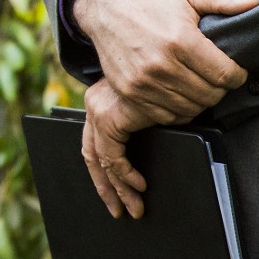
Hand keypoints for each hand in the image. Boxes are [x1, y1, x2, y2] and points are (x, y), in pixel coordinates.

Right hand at [71, 0, 256, 121]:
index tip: (238, 71)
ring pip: (190, 108)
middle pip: (209, 95)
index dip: (238, 76)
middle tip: (220, 78)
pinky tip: (183, 95)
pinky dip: (180, 110)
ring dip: (202, 101)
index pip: (224, 74)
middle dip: (222, 89)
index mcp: (181, 40)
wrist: (106, 9)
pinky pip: (166, 116)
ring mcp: (144, 83)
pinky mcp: (131, 93)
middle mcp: (162, 65)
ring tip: (202, 86)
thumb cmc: (150, 1)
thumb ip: (222, 0)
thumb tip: (253, 3)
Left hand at [81, 78, 150, 220]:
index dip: (105, 172)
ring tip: (134, 207)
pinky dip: (124, 174)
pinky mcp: (109, 117)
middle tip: (120, 210)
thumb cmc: (164, 69)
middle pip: (94, 156)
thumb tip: (158, 143)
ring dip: (118, 189)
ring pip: (102, 161)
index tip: (118, 193)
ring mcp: (98, 111)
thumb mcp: (153, 100)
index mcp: (102, 102)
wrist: (165, 49)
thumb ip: (149, 119)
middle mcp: (95, 106)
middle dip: (107, 188)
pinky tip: (139, 185)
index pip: (97, 144)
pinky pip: (112, 157)